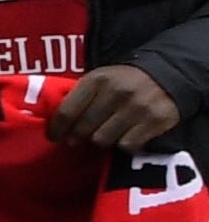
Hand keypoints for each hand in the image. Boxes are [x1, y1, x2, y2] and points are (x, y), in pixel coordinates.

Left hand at [51, 65, 186, 153]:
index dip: (56, 129)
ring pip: (102, 140)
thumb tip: (55, 125)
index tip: (53, 137)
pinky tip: (127, 135)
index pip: (66, 112)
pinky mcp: (155, 120)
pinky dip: (124, 144)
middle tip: (79, 139)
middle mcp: (116, 92)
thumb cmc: (123, 82)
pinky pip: (127, 145)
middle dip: (77, 137)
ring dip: (101, 140)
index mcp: (96, 80)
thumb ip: (78, 98)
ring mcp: (136, 107)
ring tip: (106, 133)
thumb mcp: (99, 80)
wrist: (167, 76)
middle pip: (82, 129)